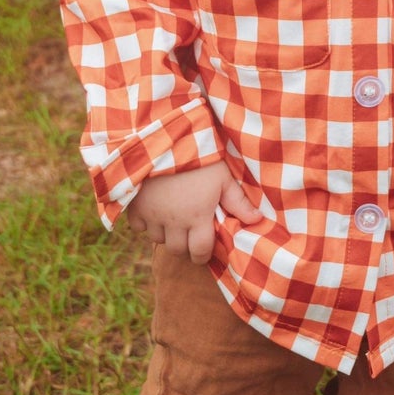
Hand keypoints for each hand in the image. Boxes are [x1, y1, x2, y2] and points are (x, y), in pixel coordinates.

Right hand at [128, 164, 259, 264]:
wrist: (165, 138)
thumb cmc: (199, 157)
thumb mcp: (222, 177)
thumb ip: (238, 202)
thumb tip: (257, 220)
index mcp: (197, 217)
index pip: (200, 252)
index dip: (203, 256)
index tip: (204, 250)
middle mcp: (174, 222)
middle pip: (177, 250)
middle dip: (185, 247)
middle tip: (189, 234)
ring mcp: (152, 215)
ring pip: (158, 239)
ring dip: (166, 234)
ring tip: (172, 219)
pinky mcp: (135, 206)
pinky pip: (138, 227)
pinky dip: (145, 223)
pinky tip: (154, 210)